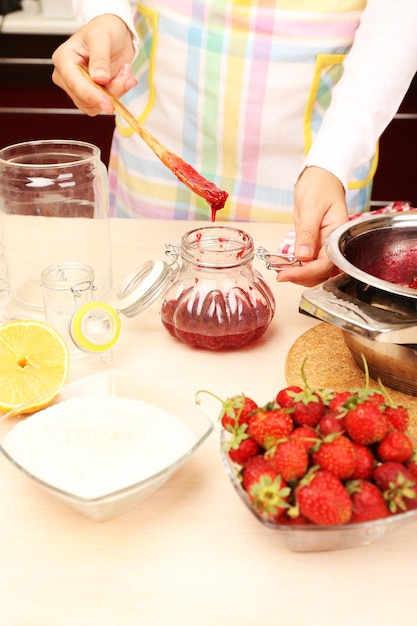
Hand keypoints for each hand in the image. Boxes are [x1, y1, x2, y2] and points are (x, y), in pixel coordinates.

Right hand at [52, 15, 136, 115]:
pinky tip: (123, 78)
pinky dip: (117, 93)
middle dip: (109, 92)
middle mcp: (66, 76)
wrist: (115, 34)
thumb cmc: (104, 29)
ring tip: (125, 72)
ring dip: (115, 92)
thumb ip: (100, 58)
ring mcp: (78, 87)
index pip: (74, 84)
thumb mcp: (102, 37)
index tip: (108, 103)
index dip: (92, 95)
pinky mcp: (91, 94)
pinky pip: (104, 104)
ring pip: (95, 105)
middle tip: (126, 76)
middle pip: (85, 99)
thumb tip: (99, 79)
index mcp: (63, 59)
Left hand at [278, 166, 348, 286]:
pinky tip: (279, 261)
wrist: (319, 177)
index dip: (306, 272)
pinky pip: (306, 261)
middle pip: (320, 272)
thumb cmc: (320, 186)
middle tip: (280, 274)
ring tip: (277, 267)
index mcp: (339, 235)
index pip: (326, 264)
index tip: (287, 275)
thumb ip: (308, 233)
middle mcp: (333, 244)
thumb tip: (303, 257)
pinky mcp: (314, 244)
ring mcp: (324, 245)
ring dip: (296, 273)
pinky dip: (293, 265)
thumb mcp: (312, 207)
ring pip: (313, 270)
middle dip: (300, 277)